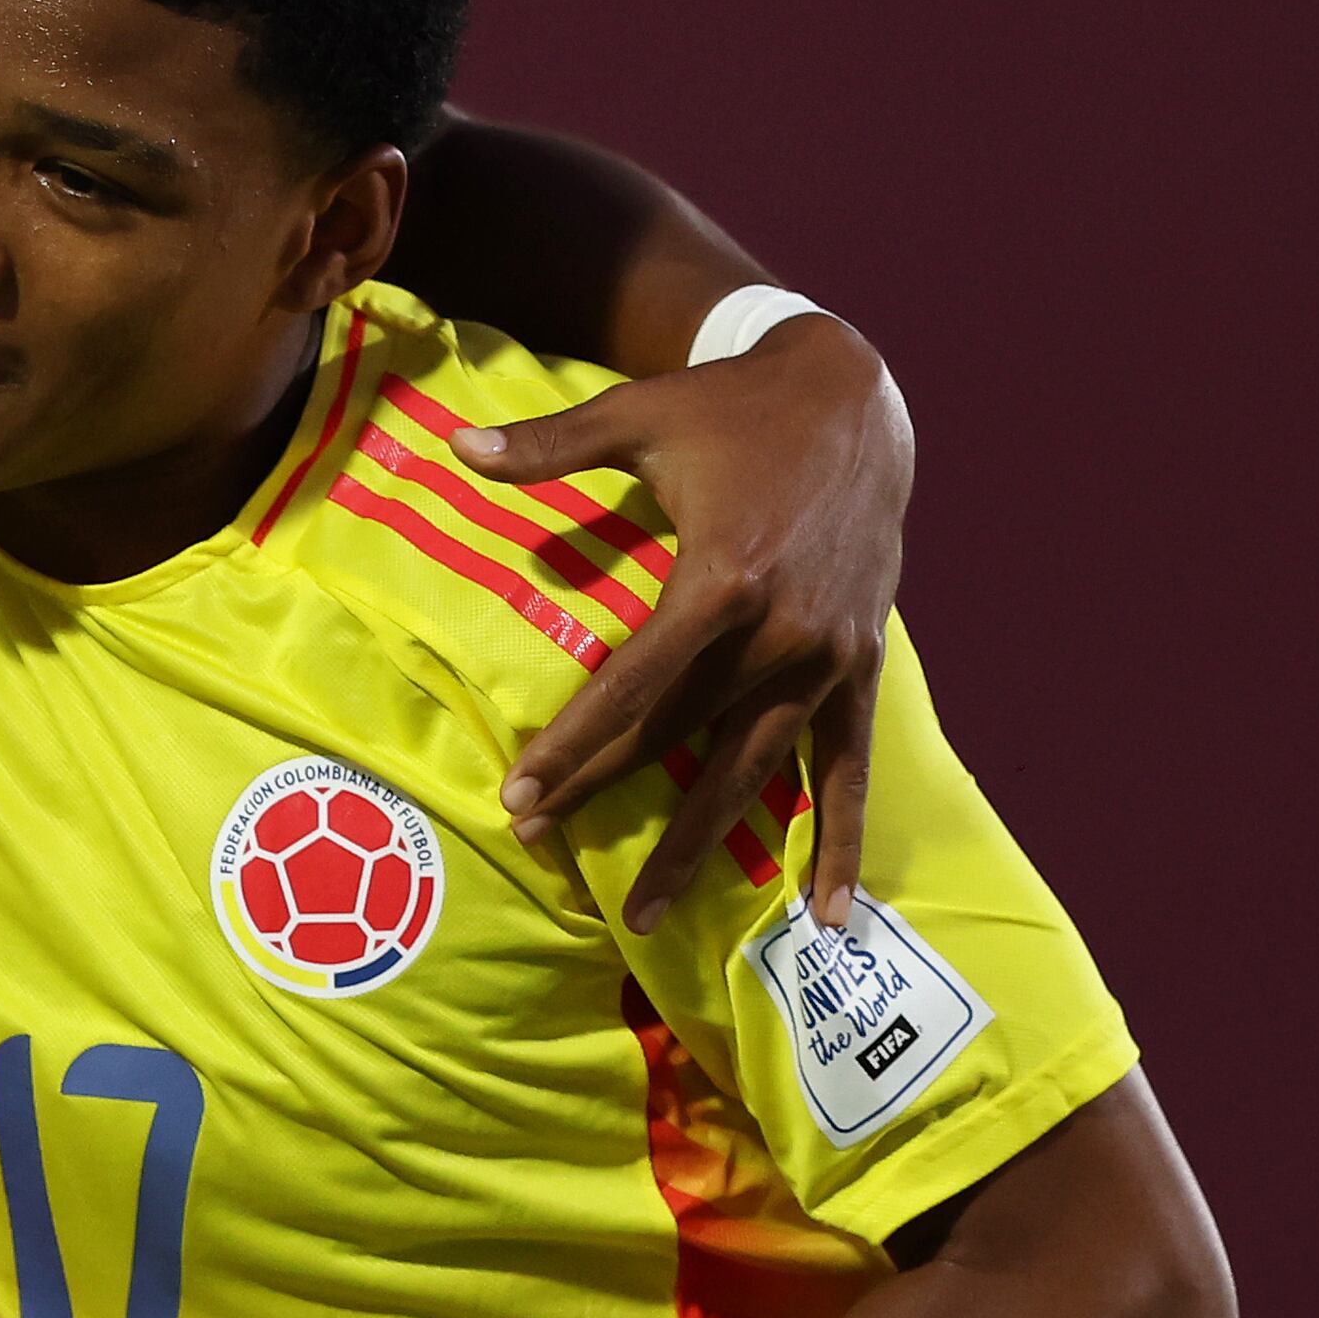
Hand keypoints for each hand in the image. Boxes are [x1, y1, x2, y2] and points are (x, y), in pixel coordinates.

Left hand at [465, 314, 909, 926]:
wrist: (855, 401)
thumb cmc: (731, 410)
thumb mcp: (638, 415)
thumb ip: (548, 445)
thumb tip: (455, 449)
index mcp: (724, 577)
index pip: (634, 685)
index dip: (573, 744)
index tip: (519, 793)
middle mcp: (782, 632)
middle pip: (679, 735)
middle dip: (604, 792)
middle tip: (536, 842)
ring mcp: (828, 659)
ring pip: (754, 773)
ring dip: (701, 847)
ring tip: (648, 917)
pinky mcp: (863, 669)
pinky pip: (851, 770)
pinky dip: (842, 843)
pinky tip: (828, 915)